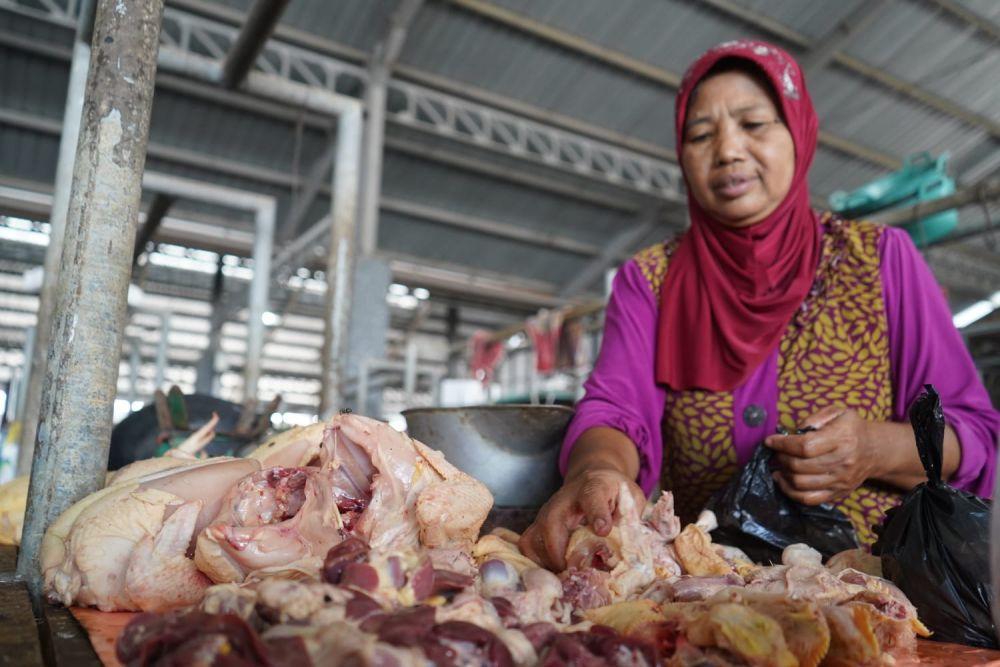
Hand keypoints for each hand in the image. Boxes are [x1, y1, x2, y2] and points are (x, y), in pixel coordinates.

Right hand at [519, 468, 644, 570]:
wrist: (593, 477)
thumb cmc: (614, 492)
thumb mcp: (632, 499)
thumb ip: (631, 521)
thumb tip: (628, 552)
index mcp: (594, 489)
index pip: (593, 498)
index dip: (597, 514)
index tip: (603, 531)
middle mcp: (565, 499)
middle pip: (552, 522)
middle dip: (559, 552)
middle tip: (573, 572)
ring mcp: (548, 512)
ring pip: (534, 536)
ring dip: (546, 561)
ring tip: (564, 576)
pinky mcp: (539, 523)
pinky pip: (528, 544)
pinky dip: (536, 562)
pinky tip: (554, 571)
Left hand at [764, 406, 874, 505]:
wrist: (875, 450)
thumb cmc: (851, 428)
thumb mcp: (838, 412)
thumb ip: (815, 418)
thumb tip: (794, 432)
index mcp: (842, 438)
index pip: (805, 446)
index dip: (782, 444)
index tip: (770, 441)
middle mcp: (842, 462)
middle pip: (800, 466)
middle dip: (781, 458)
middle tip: (776, 453)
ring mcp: (840, 480)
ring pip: (801, 484)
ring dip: (783, 474)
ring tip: (778, 465)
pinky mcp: (838, 493)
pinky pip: (809, 499)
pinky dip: (790, 492)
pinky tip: (783, 481)